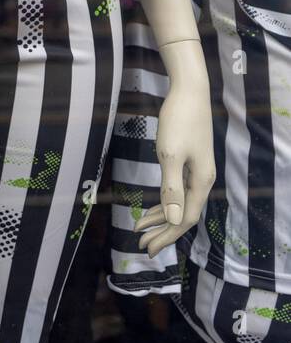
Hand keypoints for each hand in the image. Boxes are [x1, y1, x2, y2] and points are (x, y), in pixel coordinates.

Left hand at [133, 46, 215, 255]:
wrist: (188, 93)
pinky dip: (163, 203)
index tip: (148, 249)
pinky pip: (176, 192)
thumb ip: (172, 188)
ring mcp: (196, 172)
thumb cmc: (179, 121)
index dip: (167, 236)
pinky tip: (151, 208)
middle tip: (141, 245)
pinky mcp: (188, 163)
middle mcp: (202, 181)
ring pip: (180, 205)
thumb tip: (175, 218)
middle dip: (162, 232)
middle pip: (184, 215)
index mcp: (200, 182)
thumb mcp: (170, 155)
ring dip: (161, 219)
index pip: (186, 219)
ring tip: (140, 230)